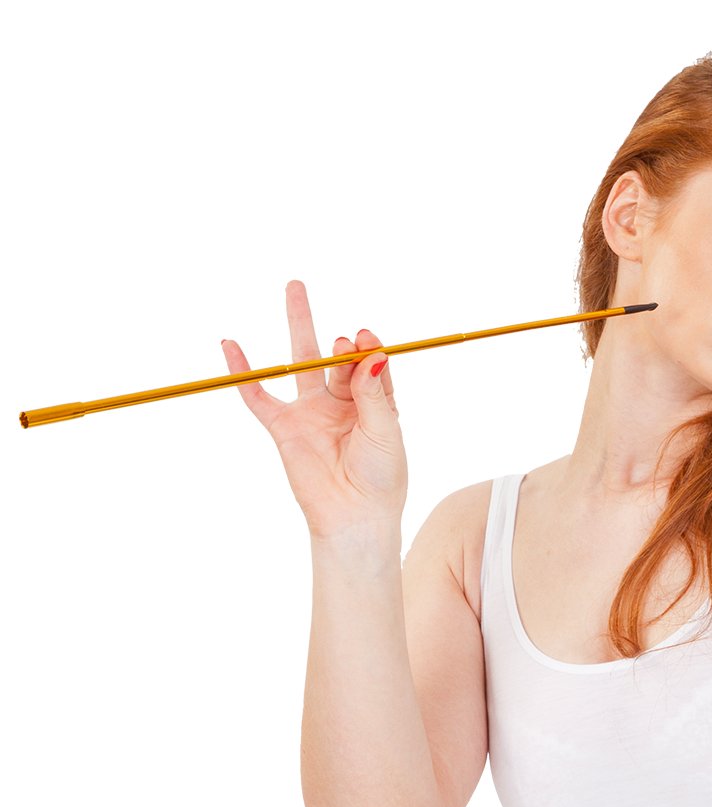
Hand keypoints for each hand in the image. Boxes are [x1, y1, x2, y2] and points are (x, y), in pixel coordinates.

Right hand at [220, 279, 407, 537]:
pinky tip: (232, 346)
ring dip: (301, 327)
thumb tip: (372, 353)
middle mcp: (343, 403)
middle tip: (316, 293)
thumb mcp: (385, 431)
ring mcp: (312, 413)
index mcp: (373, 403)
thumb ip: (373, 391)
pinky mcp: (285, 428)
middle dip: (333, 328)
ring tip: (295, 289)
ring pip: (303, 364)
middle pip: (337, 356)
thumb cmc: (381, 478)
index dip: (367, 348)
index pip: (370, 364)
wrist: (354, 517)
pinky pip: (259, 396)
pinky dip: (245, 373)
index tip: (364, 338)